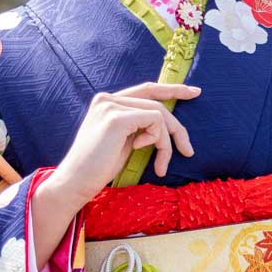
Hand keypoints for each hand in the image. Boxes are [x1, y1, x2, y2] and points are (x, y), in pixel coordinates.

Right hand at [29, 80, 200, 267]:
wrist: (76, 182)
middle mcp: (108, 98)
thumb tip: (165, 123)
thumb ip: (138, 127)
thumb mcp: (123, 142)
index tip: (194, 92)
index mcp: (108, 102)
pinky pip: (154, 122)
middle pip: (157, 104)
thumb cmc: (98, 168)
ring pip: (159, 114)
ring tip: (161, 164)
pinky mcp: (116, 117)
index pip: (147, 89)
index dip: (172, 89)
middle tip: (188, 151)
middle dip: (177, 128)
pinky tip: (141, 151)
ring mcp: (111, 105)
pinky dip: (156, 140)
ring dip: (165, 142)